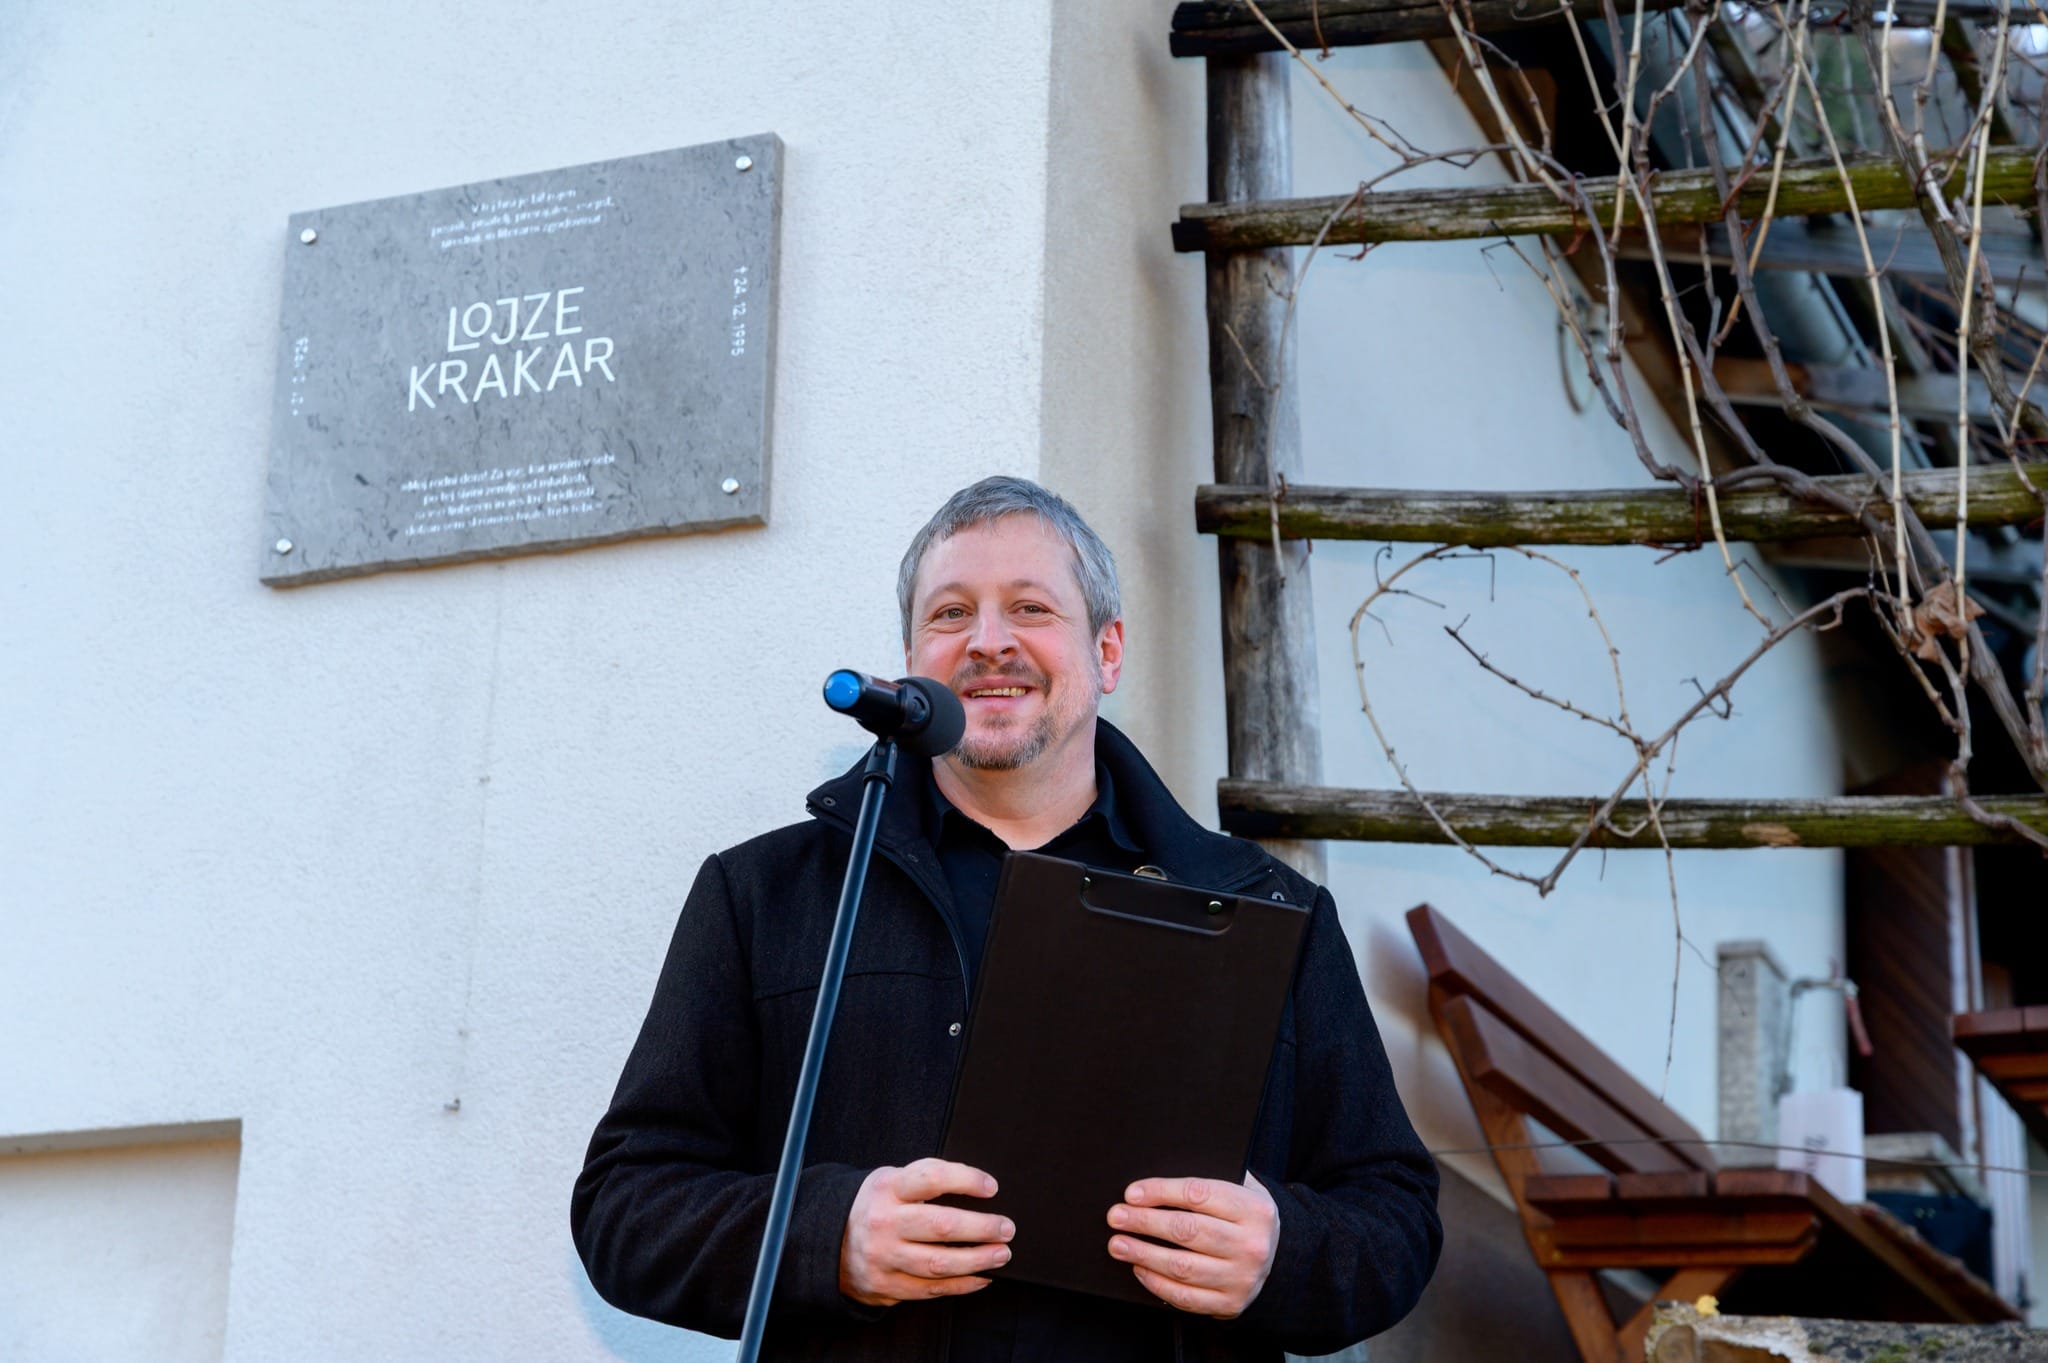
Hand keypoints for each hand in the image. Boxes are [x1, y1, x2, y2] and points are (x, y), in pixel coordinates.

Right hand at [838, 1158, 1014, 1306]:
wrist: (829, 1242)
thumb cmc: (876, 1206)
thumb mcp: (891, 1180)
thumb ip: (926, 1179)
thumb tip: (978, 1185)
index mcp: (888, 1189)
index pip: (931, 1178)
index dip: (966, 1180)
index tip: (991, 1187)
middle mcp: (884, 1223)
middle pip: (941, 1225)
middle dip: (982, 1228)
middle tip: (1006, 1228)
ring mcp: (884, 1257)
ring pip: (939, 1263)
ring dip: (978, 1260)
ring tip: (1001, 1254)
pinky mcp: (887, 1286)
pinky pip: (932, 1289)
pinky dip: (962, 1284)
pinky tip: (982, 1276)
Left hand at [1106, 1172, 1278, 1318]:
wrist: (1281, 1259)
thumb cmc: (1246, 1218)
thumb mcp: (1242, 1190)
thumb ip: (1209, 1183)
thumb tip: (1154, 1185)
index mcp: (1254, 1209)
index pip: (1198, 1194)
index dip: (1160, 1192)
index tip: (1132, 1193)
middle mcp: (1251, 1244)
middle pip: (1186, 1230)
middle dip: (1144, 1222)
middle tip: (1116, 1217)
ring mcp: (1241, 1277)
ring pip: (1182, 1266)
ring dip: (1143, 1254)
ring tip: (1118, 1244)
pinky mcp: (1230, 1303)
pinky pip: (1185, 1296)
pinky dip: (1156, 1283)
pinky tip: (1139, 1268)